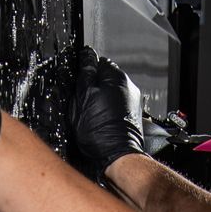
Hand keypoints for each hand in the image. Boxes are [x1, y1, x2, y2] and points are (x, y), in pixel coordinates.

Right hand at [72, 47, 144, 178]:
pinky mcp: (131, 113)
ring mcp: (132, 100)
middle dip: (93, 85)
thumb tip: (86, 57)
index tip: (79, 82)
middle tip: (84, 100)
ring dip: (101, 97)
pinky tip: (102, 119)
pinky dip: (108, 107)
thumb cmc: (100, 130)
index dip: (85, 72)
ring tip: (93, 112)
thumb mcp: (84, 97)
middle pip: (105, 77)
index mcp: (116, 78)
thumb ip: (86, 74)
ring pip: (110, 91)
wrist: (117, 154)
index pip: (97, 62)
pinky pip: (116, 103)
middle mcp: (128, 86)